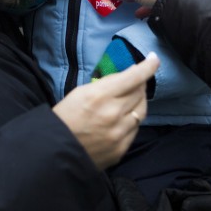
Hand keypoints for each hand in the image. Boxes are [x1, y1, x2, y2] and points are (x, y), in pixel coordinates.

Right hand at [53, 53, 158, 169]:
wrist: (56, 152)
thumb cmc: (65, 117)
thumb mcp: (81, 92)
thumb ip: (107, 84)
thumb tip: (128, 76)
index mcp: (100, 96)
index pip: (133, 77)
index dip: (147, 67)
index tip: (154, 59)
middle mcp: (114, 114)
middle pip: (140, 93)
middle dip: (140, 84)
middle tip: (135, 82)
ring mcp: (119, 133)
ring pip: (142, 111)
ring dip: (139, 102)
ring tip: (130, 100)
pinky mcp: (121, 148)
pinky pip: (135, 129)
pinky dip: (132, 120)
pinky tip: (122, 119)